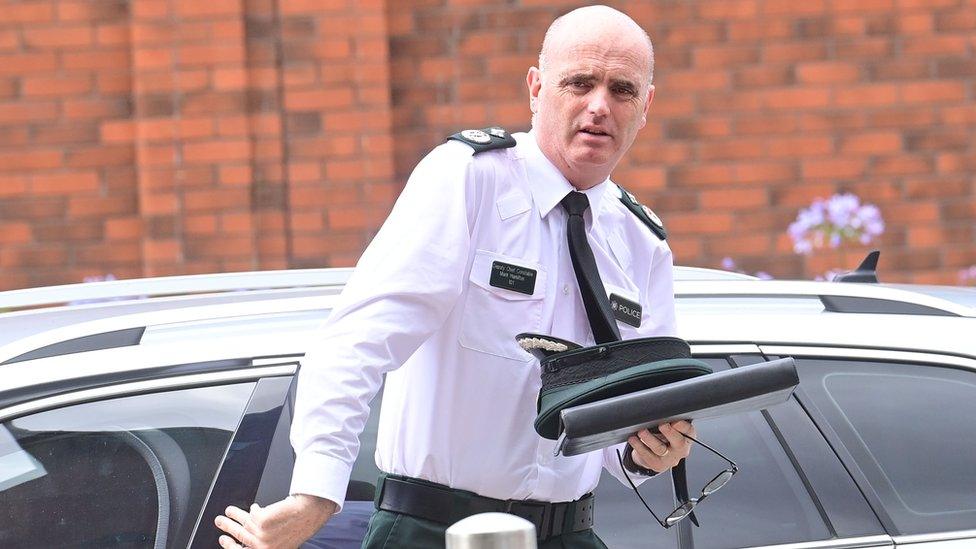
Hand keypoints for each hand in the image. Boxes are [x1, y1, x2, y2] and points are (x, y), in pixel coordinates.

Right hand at [214, 494, 336, 548]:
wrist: (308, 514)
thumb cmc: (299, 528)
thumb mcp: (281, 542)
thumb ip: (265, 542)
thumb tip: (247, 536)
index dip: (229, 546)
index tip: (223, 540)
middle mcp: (261, 546)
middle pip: (237, 536)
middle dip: (226, 527)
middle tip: (220, 521)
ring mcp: (260, 533)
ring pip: (241, 523)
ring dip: (233, 515)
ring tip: (229, 511)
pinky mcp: (260, 520)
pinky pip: (253, 512)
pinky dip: (254, 508)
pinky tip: (254, 506)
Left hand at [628, 421, 695, 472]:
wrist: (658, 456)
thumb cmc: (665, 437)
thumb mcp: (671, 427)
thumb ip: (669, 419)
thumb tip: (659, 411)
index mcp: (687, 437)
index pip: (688, 430)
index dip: (682, 426)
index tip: (674, 421)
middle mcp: (681, 449)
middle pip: (678, 441)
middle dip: (669, 432)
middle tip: (662, 425)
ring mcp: (669, 459)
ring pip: (660, 448)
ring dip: (649, 438)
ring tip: (641, 431)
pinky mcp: (657, 465)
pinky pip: (647, 455)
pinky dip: (638, 446)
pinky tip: (633, 439)